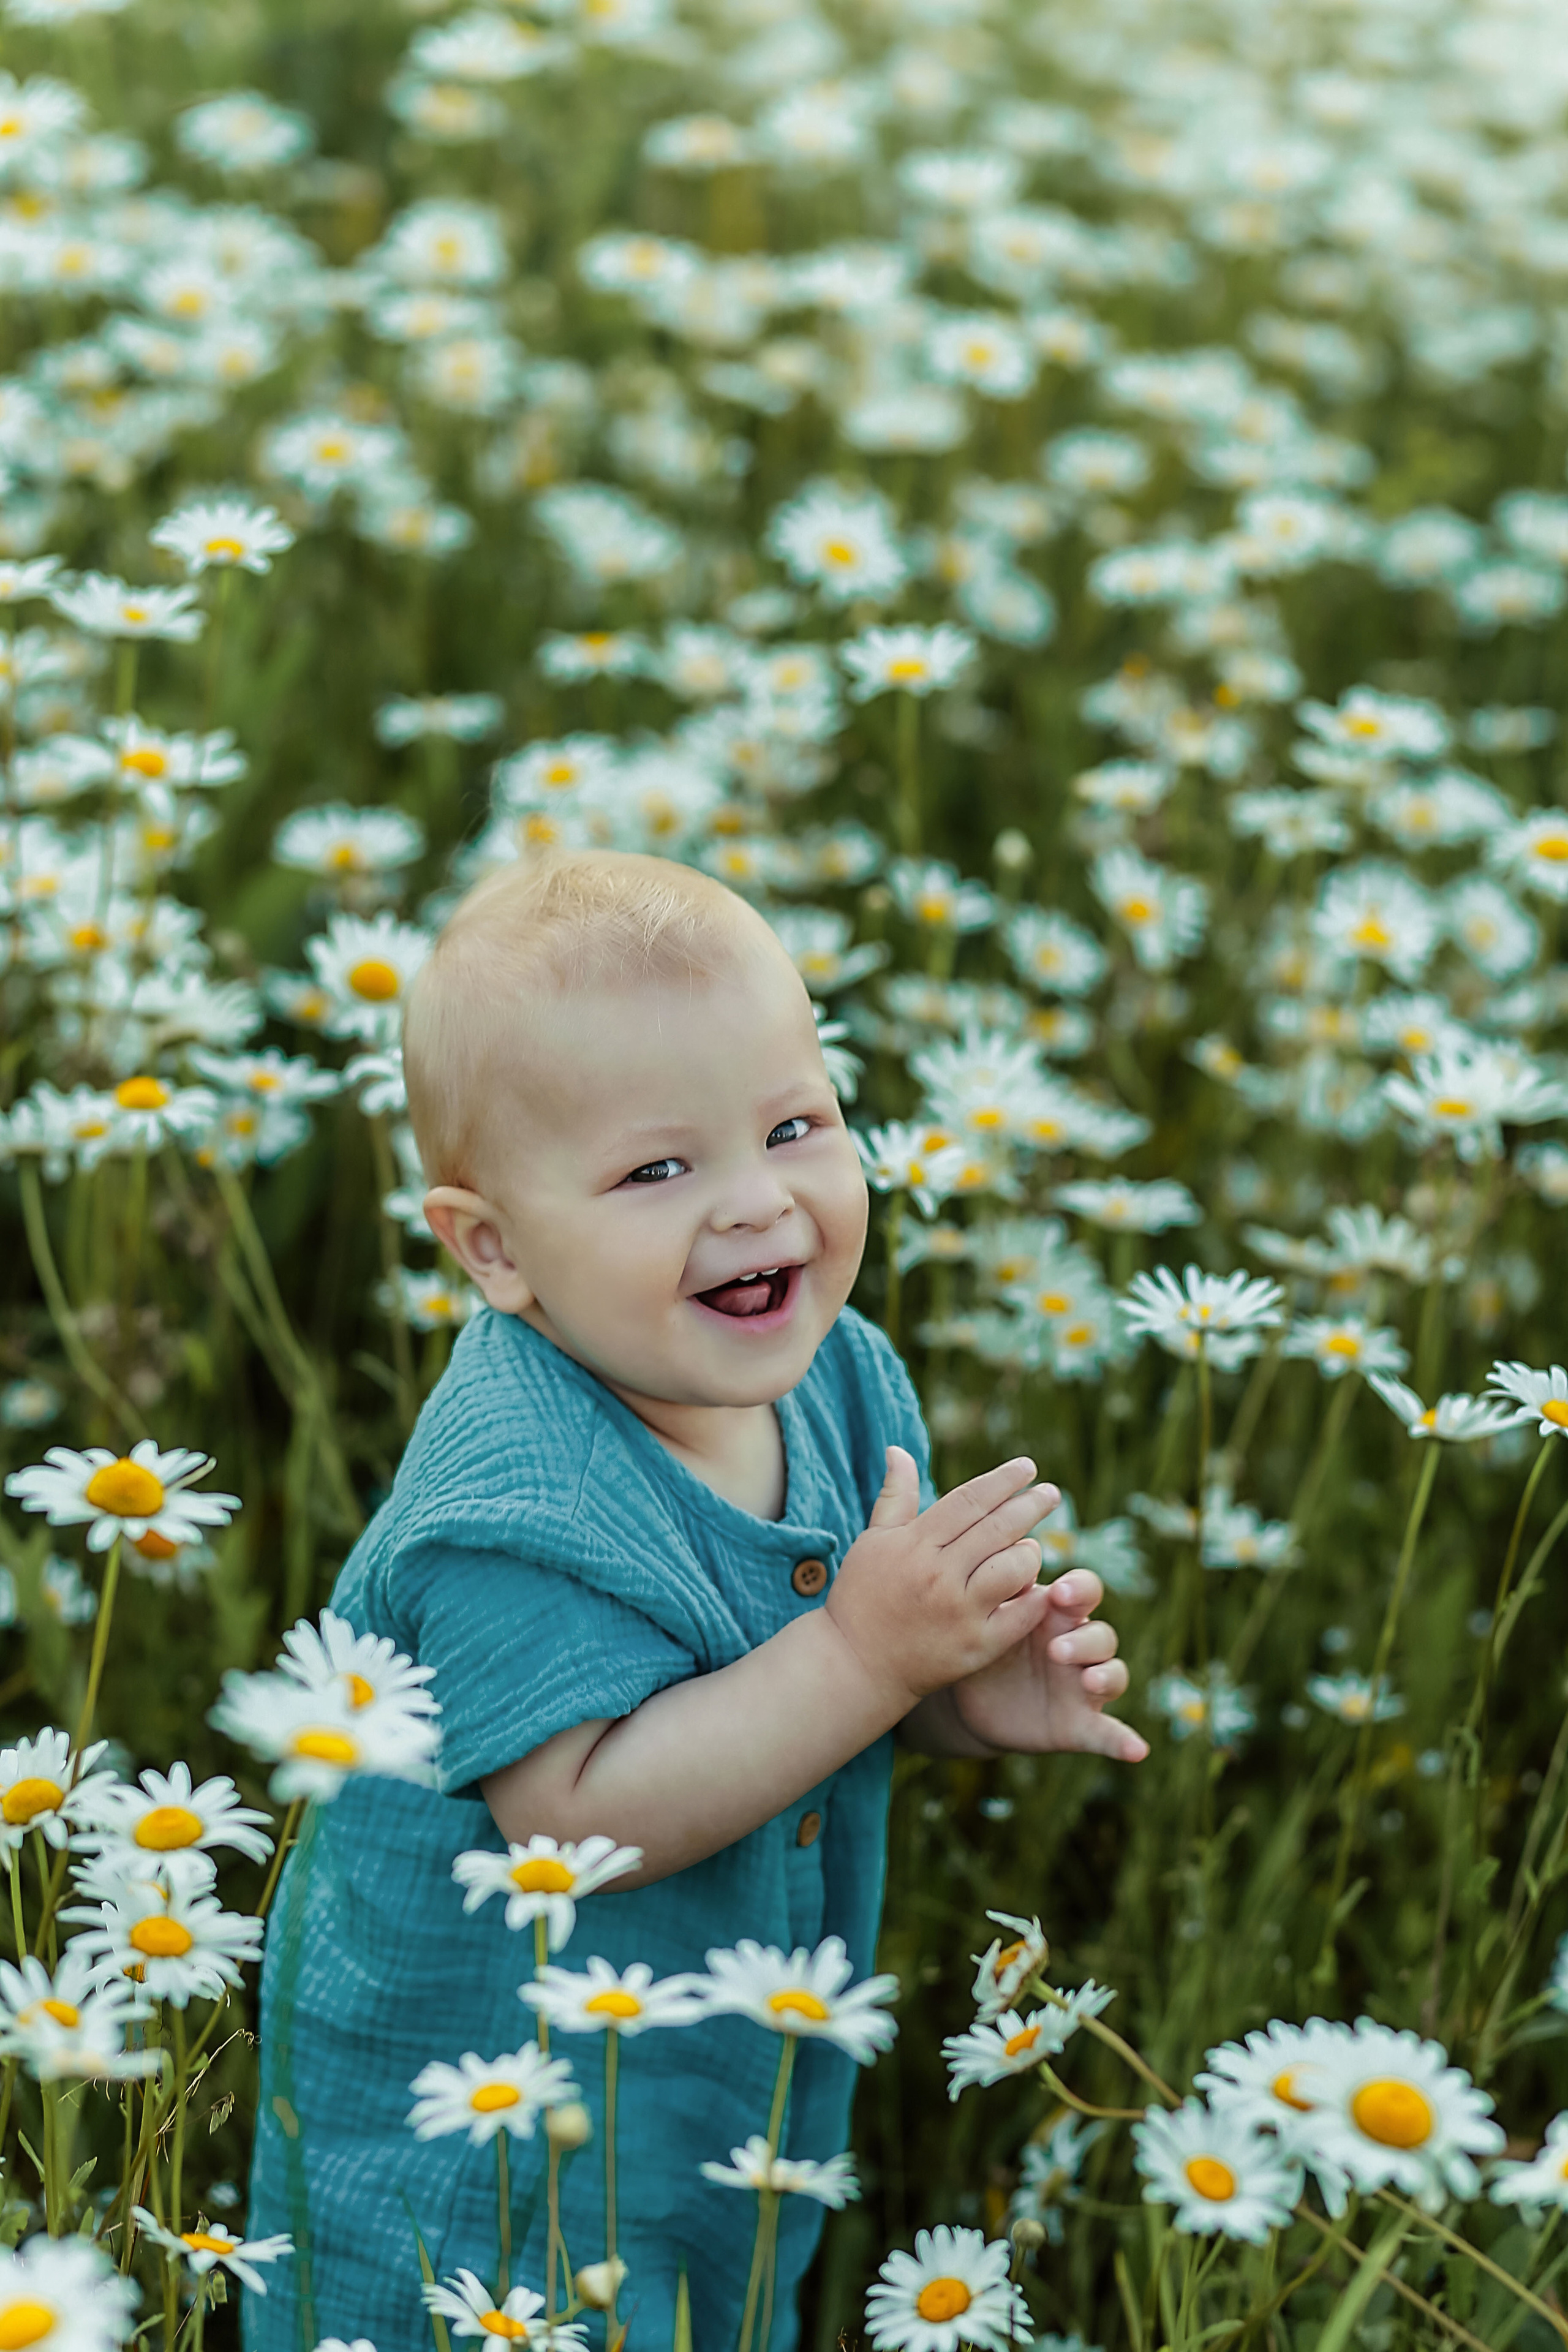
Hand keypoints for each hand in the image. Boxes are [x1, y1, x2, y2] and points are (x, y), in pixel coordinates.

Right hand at [826, 1446, 1057, 1711]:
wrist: (855, 1665)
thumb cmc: (862, 1597)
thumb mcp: (873, 1541)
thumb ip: (894, 1496)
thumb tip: (898, 1450)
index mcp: (914, 1544)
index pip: (970, 1500)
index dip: (1003, 1480)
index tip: (1027, 1466)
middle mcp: (939, 1574)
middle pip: (998, 1528)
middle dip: (1031, 1505)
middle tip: (1051, 1493)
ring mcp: (959, 1612)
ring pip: (1014, 1569)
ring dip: (1031, 1552)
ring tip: (1034, 1546)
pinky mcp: (975, 1647)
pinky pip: (1020, 1616)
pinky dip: (1036, 1598)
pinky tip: (1042, 1588)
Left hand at [949, 1568, 1148, 1761]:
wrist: (970, 1699)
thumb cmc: (986, 1644)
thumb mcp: (990, 1620)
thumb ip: (1005, 1595)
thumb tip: (1013, 1559)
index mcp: (1058, 1614)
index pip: (1085, 1591)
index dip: (1079, 1590)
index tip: (1059, 1593)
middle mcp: (1080, 1646)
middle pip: (1102, 1634)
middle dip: (1085, 1639)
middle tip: (1056, 1649)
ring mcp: (1084, 1686)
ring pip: (1113, 1674)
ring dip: (1105, 1676)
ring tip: (1088, 1681)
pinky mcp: (1081, 1724)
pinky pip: (1107, 1733)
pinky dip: (1124, 1742)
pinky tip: (1138, 1751)